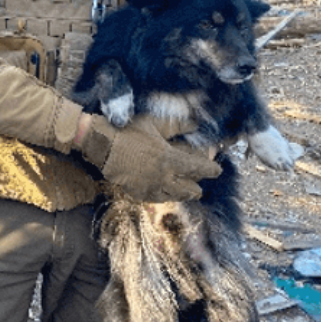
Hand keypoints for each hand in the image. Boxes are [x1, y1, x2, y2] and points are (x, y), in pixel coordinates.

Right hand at [74, 115, 220, 201]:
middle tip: (197, 177)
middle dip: (197, 183)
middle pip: (191, 190)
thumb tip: (196, 124)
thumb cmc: (128, 131)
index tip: (216, 169)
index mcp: (171, 160)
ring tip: (187, 188)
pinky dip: (165, 194)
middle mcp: (165, 178)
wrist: (103, 146)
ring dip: (184, 191)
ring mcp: (152, 188)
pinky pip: (159, 198)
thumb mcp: (154, 122)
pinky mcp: (140, 194)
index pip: (199, 169)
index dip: (211, 170)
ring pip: (176, 197)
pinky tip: (165, 190)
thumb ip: (177, 125)